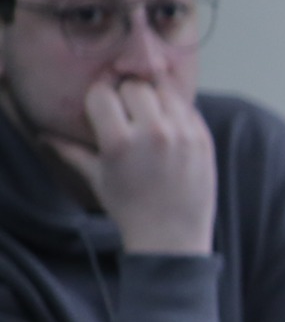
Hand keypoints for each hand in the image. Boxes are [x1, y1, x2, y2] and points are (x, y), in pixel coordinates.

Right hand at [43, 78, 214, 254]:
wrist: (171, 234)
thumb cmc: (129, 207)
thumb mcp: (97, 179)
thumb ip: (71, 152)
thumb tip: (43, 136)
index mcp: (119, 142)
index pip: (103, 93)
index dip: (100, 99)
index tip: (103, 109)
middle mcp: (152, 133)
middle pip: (135, 86)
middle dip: (127, 95)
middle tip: (128, 113)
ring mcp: (182, 134)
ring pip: (164, 91)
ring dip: (154, 99)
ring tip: (149, 118)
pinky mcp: (203, 138)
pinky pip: (187, 107)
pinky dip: (176, 111)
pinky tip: (169, 127)